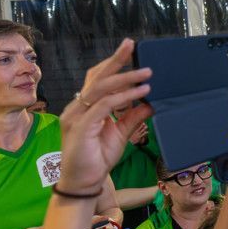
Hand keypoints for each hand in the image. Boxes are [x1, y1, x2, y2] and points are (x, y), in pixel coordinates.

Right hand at [56, 39, 153, 194]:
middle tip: (132, 45)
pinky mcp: (80, 127)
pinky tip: (140, 93)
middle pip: (97, 76)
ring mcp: (77, 116)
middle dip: (116, 60)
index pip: (98, 78)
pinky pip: (104, 106)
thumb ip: (133, 117)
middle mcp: (78, 107)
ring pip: (101, 88)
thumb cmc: (97, 159)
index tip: (129, 49)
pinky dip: (123, 97)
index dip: (113, 63)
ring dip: (126, 78)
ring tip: (147, 73)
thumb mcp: (121, 134)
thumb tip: (150, 102)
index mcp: (86, 107)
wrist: (84, 183)